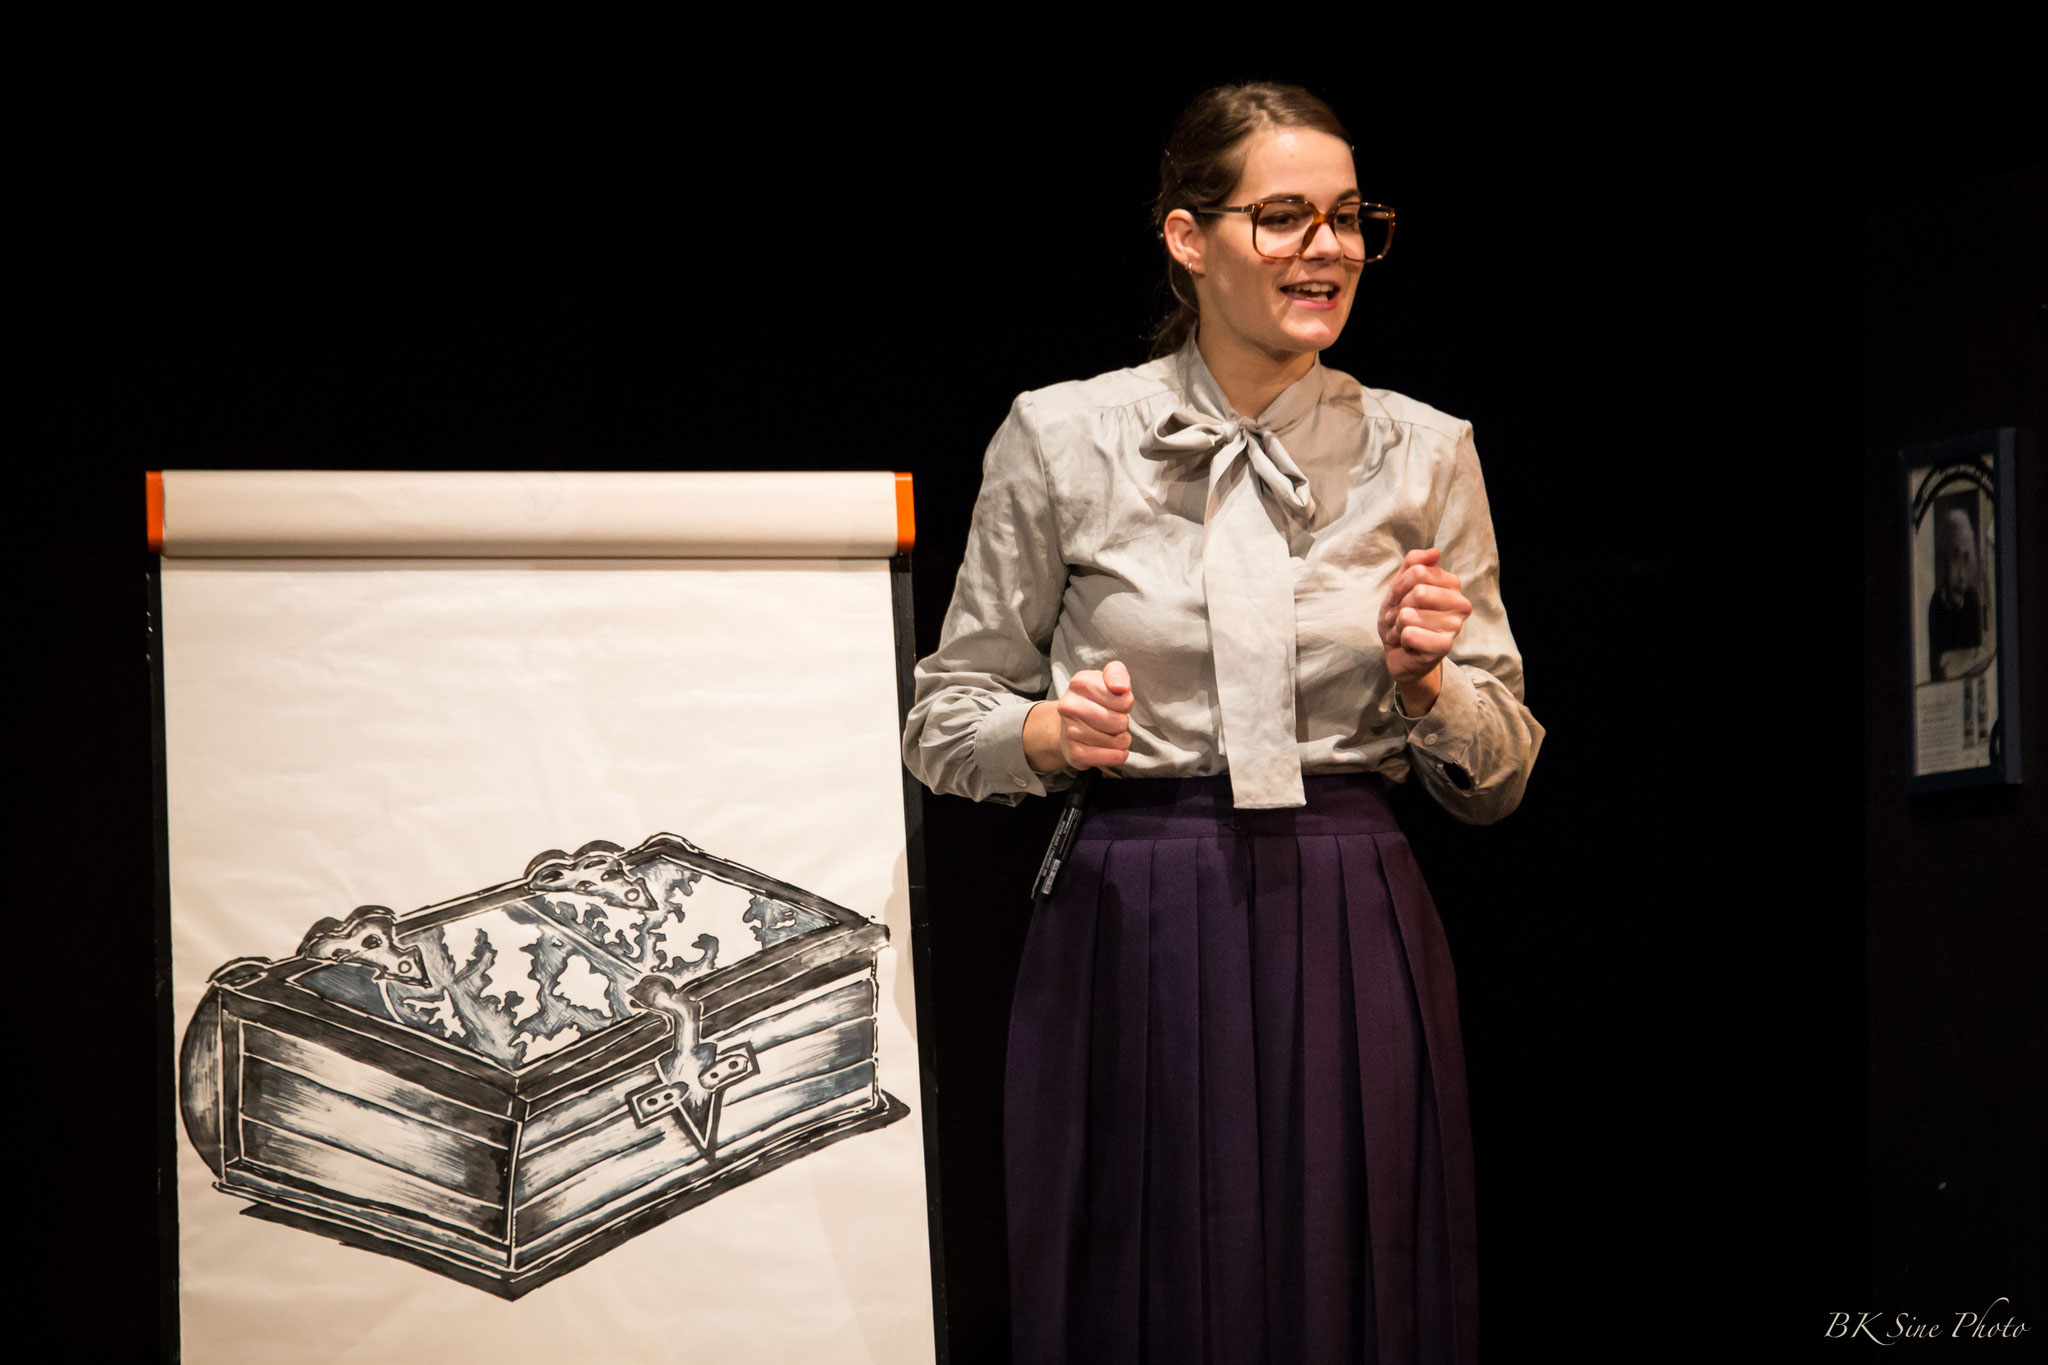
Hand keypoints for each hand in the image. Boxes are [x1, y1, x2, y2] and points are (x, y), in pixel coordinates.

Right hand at [1025, 661, 1133, 772]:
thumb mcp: (1107, 680)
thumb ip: (1117, 674)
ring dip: (1121, 739)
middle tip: (1113, 720)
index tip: (1117, 702)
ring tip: (1111, 733)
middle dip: (1123, 722)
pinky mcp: (1074, 753)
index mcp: (1080, 683)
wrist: (1069, 725)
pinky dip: (1117, 755)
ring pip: (1116, 741)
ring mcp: (1069, 731)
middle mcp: (1069, 706)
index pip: (1124, 699)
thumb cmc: (1096, 700)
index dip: (1126, 703)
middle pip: (1120, 722)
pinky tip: (1113, 749)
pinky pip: (1109, 758)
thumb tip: (1120, 687)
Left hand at [1378, 548, 1472, 691]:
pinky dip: (1401, 639)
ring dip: (1397, 625)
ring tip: (1405, 631)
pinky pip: (1410, 633)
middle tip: (1401, 618)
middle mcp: (1460, 604)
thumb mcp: (1401, 587)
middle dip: (1398, 606)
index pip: (1418, 571)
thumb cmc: (1403, 618)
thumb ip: (1414, 565)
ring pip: (1409, 614)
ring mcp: (1455, 626)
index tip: (1400, 600)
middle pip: (1417, 591)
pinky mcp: (1444, 647)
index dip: (1399, 587)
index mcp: (1452, 585)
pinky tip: (1409, 644)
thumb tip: (1434, 552)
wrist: (1400, 653)